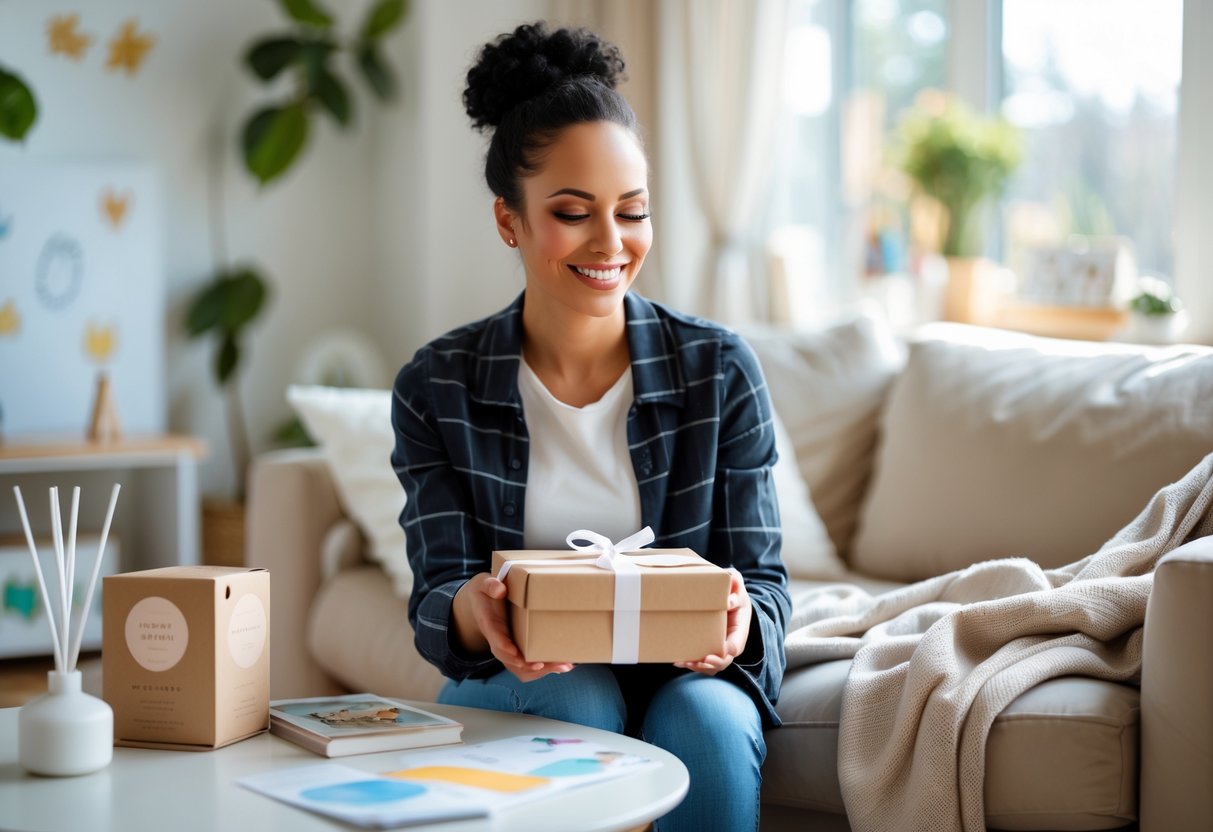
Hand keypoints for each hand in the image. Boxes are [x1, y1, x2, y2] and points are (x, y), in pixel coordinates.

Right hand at [453, 573, 573, 682]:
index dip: (505, 648)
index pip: (495, 639)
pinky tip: (563, 665)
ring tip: (563, 666)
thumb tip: (500, 590)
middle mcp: (497, 640)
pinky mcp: (517, 648)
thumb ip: (490, 585)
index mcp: (489, 625)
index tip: (516, 654)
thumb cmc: (485, 592)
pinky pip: (527, 665)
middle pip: (509, 659)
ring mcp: (507, 646)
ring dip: (540, 670)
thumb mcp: (483, 584)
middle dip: (527, 665)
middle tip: (545, 664)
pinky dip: (544, 668)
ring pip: (520, 667)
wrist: (481, 603)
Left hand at [674, 568, 750, 675]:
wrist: (727, 593)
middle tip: (696, 662)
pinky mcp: (710, 647)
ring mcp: (721, 646)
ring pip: (713, 665)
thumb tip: (729, 601)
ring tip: (681, 662)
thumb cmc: (731, 588)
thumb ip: (735, 583)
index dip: (726, 652)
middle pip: (724, 660)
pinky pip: (703, 661)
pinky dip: (692, 663)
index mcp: (740, 628)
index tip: (715, 653)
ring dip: (698, 667)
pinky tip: (678, 660)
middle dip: (710, 664)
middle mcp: (732, 641)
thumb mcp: (735, 582)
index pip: (736, 646)